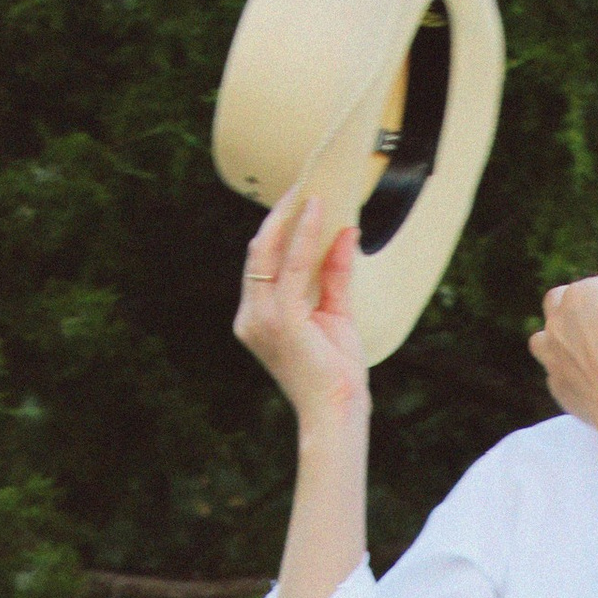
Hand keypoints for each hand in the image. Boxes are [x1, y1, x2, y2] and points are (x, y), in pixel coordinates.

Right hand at [235, 187, 369, 431]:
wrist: (339, 413)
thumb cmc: (336, 373)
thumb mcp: (336, 314)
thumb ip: (335, 274)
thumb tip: (345, 232)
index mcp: (258, 317)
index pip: (261, 262)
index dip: (277, 229)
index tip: (298, 200)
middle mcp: (251, 317)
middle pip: (258, 251)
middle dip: (280, 216)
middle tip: (304, 185)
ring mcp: (262, 318)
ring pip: (268, 251)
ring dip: (290, 218)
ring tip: (311, 191)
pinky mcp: (281, 320)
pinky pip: (290, 265)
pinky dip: (304, 236)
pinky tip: (318, 213)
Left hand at [529, 273, 597, 468]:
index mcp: (579, 296)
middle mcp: (557, 321)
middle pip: (560, 301)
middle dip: (580, 302)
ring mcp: (551, 354)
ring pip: (544, 337)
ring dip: (559, 336)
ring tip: (579, 343)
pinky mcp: (555, 383)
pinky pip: (556, 371)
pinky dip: (568, 369)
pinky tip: (585, 373)